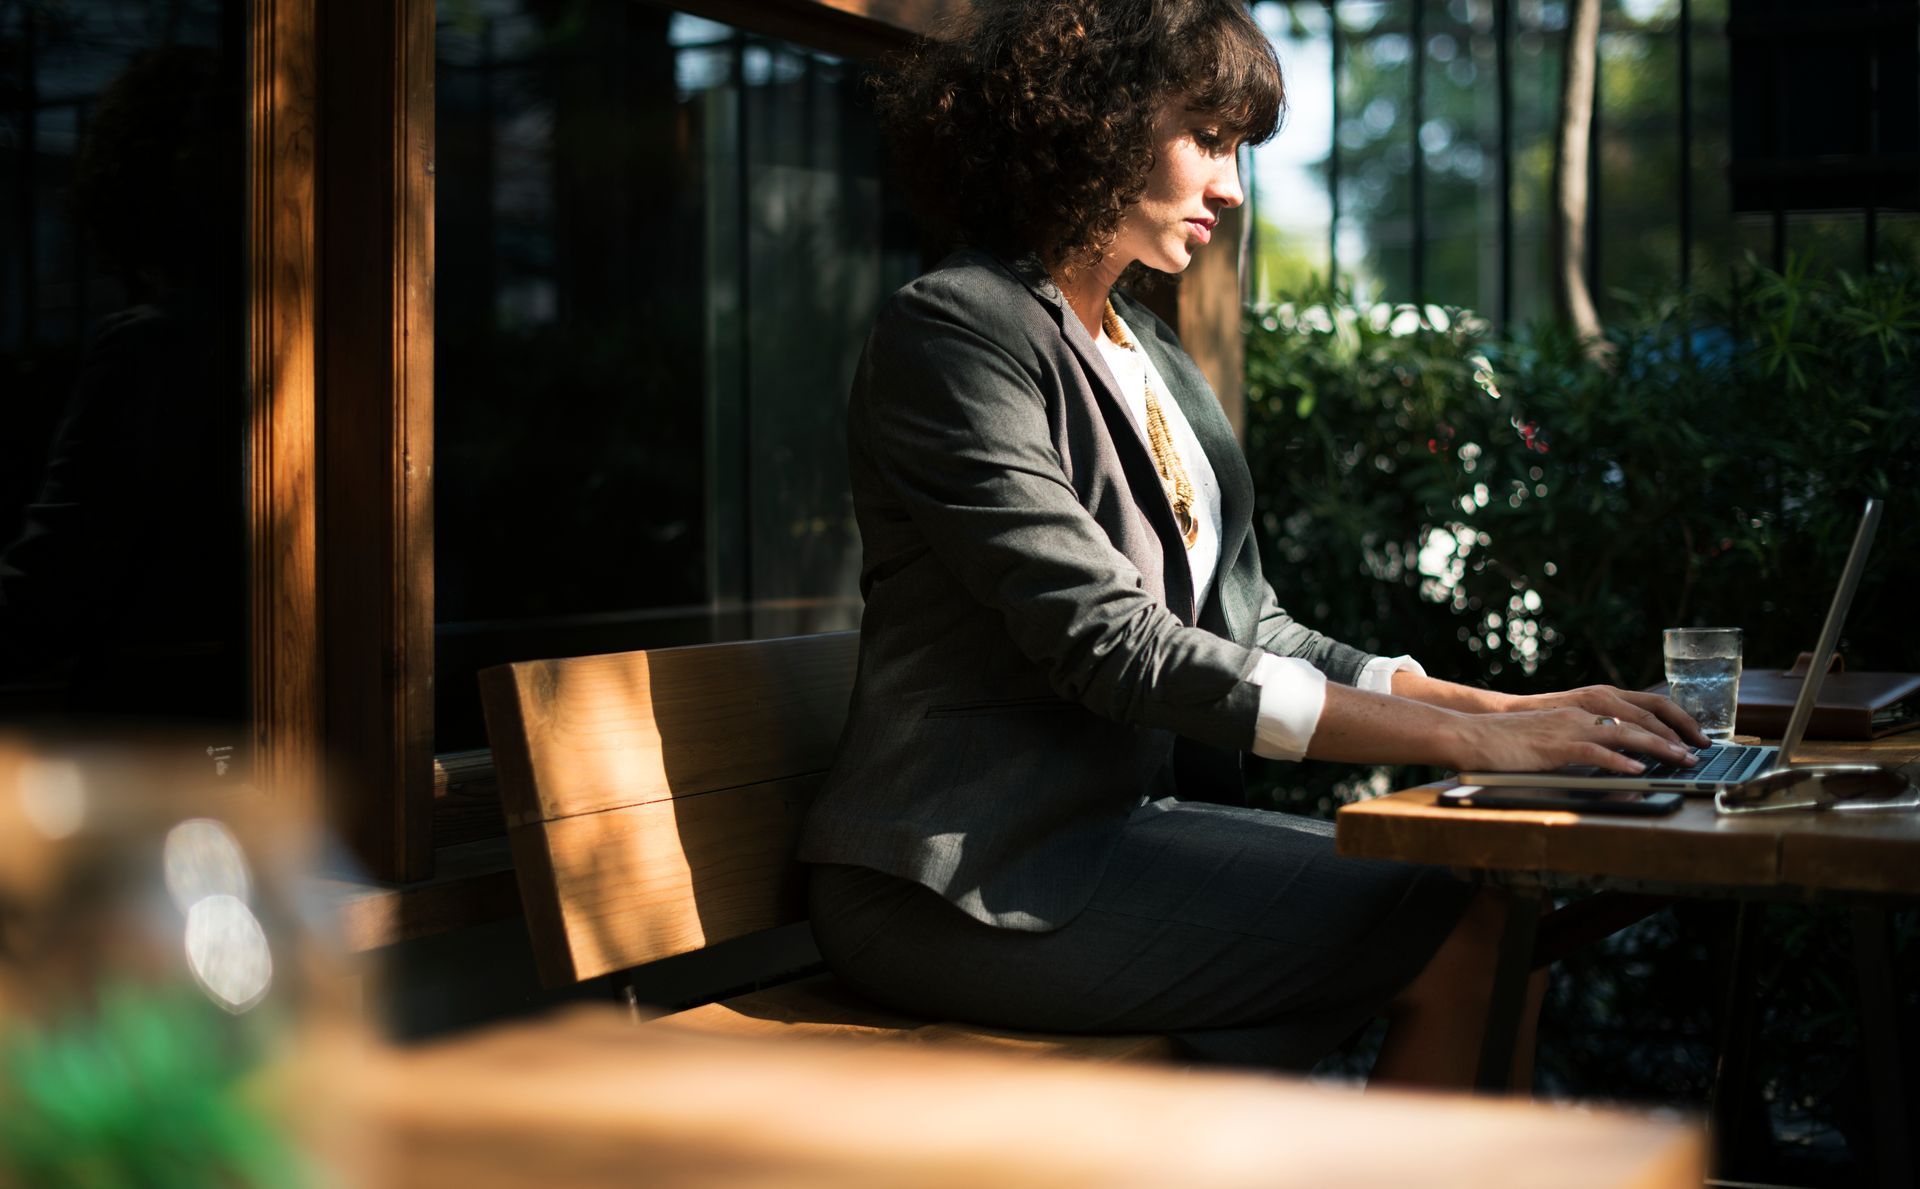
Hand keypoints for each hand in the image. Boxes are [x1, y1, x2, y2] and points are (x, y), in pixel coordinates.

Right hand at [1447, 706, 1699, 775]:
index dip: (1666, 724)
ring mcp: (1568, 728)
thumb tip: (1612, 759)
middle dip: (1671, 738)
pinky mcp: (1554, 747)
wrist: (1473, 735)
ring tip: (1679, 761)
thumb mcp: (1553, 738)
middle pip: (1637, 721)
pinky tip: (1637, 771)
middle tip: (1694, 754)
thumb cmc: (1509, 742)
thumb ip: (1582, 743)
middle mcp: (1580, 714)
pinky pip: (1594, 752)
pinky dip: (1618, 762)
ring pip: (1624, 734)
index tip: (1687, 740)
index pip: (1635, 710)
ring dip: (1656, 749)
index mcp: (1581, 710)